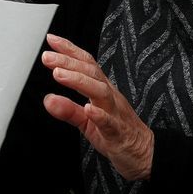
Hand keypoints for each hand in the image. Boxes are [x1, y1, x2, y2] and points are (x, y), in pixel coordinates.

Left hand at [41, 34, 153, 180]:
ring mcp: (116, 113)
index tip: (51, 39)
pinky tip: (88, 109)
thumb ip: (68, 109)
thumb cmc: (117, 133)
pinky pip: (110, 122)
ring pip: (101, 92)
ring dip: (79, 81)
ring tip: (59, 75)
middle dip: (68, 62)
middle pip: (91, 73)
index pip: (87, 65)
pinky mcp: (119, 133)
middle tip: (47, 57)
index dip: (70, 50)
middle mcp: (110, 97)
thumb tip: (47, 100)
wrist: (145, 154)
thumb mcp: (87, 121)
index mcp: (103, 91)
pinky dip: (100, 115)